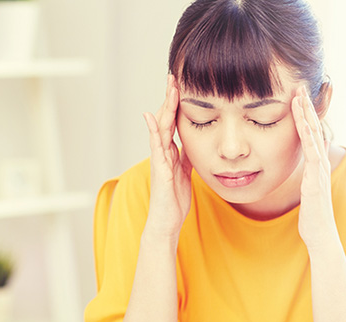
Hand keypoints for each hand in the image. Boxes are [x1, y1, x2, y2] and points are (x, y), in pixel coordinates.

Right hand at [143, 75, 192, 237]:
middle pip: (167, 119)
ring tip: (169, 87)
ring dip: (165, 107)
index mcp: (172, 152)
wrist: (166, 221)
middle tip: (174, 76)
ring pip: (161, 127)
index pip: (175, 122)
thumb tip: (194, 142)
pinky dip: (153, 130)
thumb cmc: (175, 199)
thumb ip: (187, 156)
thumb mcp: (186, 173)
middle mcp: (163, 152)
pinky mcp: (159, 169)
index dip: (179, 104)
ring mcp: (159, 159)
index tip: (183, 84)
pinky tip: (151, 116)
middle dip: (171, 98)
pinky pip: (155, 147)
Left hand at [291, 85, 337, 248]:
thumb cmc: (312, 215)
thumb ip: (308, 172)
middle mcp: (320, 164)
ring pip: (314, 136)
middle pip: (314, 129)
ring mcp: (320, 170)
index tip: (297, 96)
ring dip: (307, 115)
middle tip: (299, 85)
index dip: (304, 114)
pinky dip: (307, 135)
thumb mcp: (307, 189)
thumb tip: (308, 157)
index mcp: (315, 165)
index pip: (311, 134)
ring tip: (299, 96)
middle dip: (306, 107)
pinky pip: (312, 153)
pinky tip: (301, 121)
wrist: (320, 235)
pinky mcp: (317, 179)